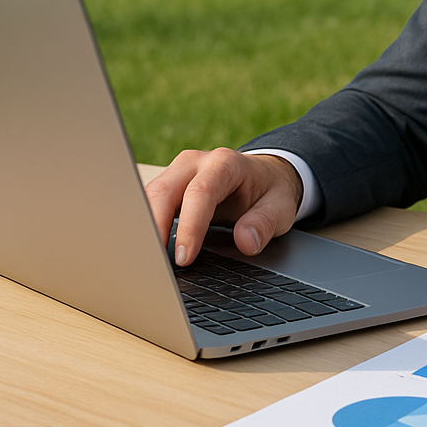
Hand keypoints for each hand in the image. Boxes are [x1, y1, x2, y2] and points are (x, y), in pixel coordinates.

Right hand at [144, 148, 303, 265]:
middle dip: (155, 227)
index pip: (200, 192)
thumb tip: (245, 242)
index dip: (190, 226)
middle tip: (154, 264)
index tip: (184, 258)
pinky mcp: (169, 187)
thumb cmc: (270, 192)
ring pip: (149, 197)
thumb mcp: (280, 207)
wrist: (265, 176)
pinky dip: (145, 227)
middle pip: (164, 191)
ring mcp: (178, 173)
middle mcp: (195, 163)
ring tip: (146, 262)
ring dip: (145, 229)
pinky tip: (146, 251)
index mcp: (225, 163)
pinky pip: (149, 204)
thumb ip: (264, 223)